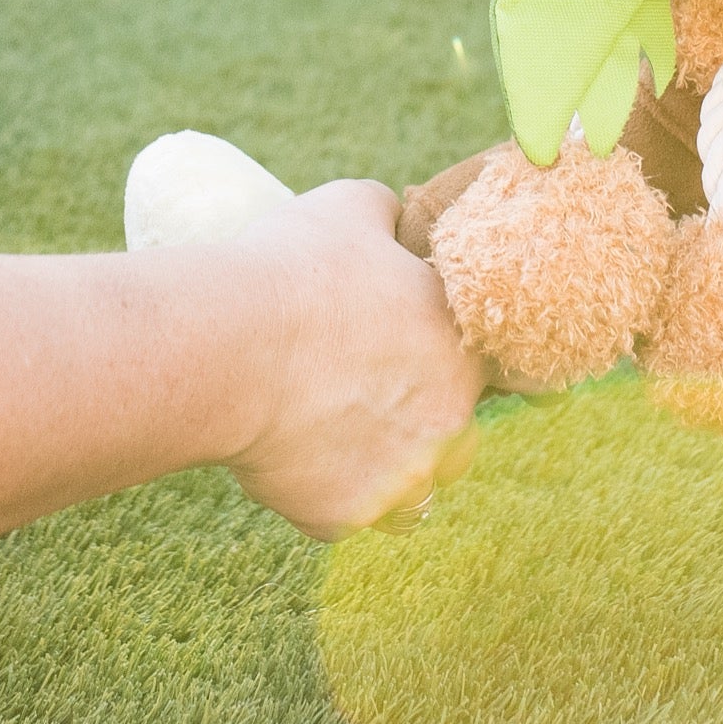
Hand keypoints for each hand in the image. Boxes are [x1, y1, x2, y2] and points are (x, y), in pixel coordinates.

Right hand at [212, 179, 479, 537]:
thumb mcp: (349, 207)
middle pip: (455, 437)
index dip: (450, 362)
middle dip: (421, 422)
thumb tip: (393, 217)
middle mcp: (449, 425)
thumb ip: (389, 213)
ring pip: (410, 492)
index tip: (416, 357)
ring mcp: (399, 479)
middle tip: (362, 392)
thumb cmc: (293, 271)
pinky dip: (322, 494)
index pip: (492, 371)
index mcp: (463, 352)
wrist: (229, 347)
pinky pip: (344, 514)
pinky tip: (289, 458)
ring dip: (384, 470)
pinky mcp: (345, 517)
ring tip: (330, 435)